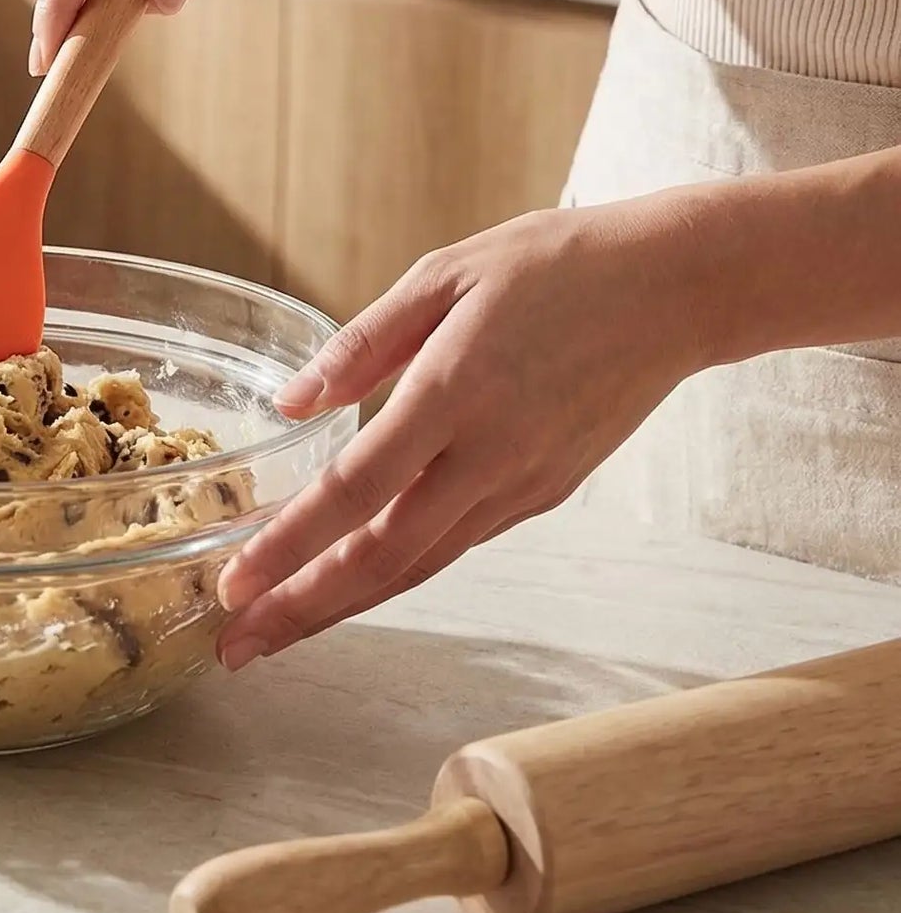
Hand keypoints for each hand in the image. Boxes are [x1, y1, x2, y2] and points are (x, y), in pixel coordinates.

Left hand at [215, 199, 715, 668]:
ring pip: (421, 565)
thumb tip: (290, 403)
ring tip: (277, 631)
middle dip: (303, 608)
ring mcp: (524, 484)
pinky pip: (457, 543)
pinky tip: (353, 582)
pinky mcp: (545, 493)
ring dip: (344, 605)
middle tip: (236, 647)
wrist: (679, 288)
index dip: (289, 545)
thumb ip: (362, 344)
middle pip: (383, 557)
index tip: (233, 583)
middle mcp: (490, 455)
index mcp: (454, 391)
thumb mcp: (445, 273)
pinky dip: (398, 573)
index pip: (356, 490)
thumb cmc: (556, 264)